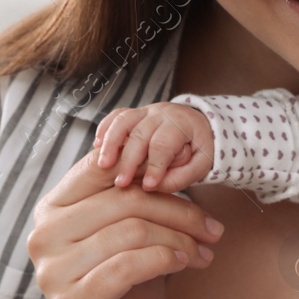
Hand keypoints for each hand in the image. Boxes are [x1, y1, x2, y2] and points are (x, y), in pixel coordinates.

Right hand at [27, 151, 223, 298]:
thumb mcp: (135, 234)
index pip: (104, 169)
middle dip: (179, 211)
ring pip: (131, 231)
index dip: (153, 171)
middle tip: (213, 228)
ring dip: (180, 238)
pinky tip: (185, 265)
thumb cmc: (131, 290)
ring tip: (204, 250)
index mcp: (53, 210)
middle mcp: (43, 236)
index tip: (192, 183)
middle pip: (125, 200)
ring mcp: (52, 271)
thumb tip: (175, 154)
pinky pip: (128, 265)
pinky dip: (166, 260)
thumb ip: (139, 197)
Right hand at [93, 103, 214, 191]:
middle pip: (140, 134)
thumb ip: (181, 177)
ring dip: (110, 143)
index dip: (155, 166)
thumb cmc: (199, 149)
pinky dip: (105, 129)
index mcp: (182, 124)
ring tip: (102, 165)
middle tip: (121, 183)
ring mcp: (146, 111)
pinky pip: (116, 116)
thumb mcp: (201, 165)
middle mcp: (162, 113)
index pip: (164, 144)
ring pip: (124, 120)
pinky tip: (97, 148)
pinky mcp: (135, 113)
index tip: (148, 186)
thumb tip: (152, 187)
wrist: (199, 126)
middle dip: (129, 160)